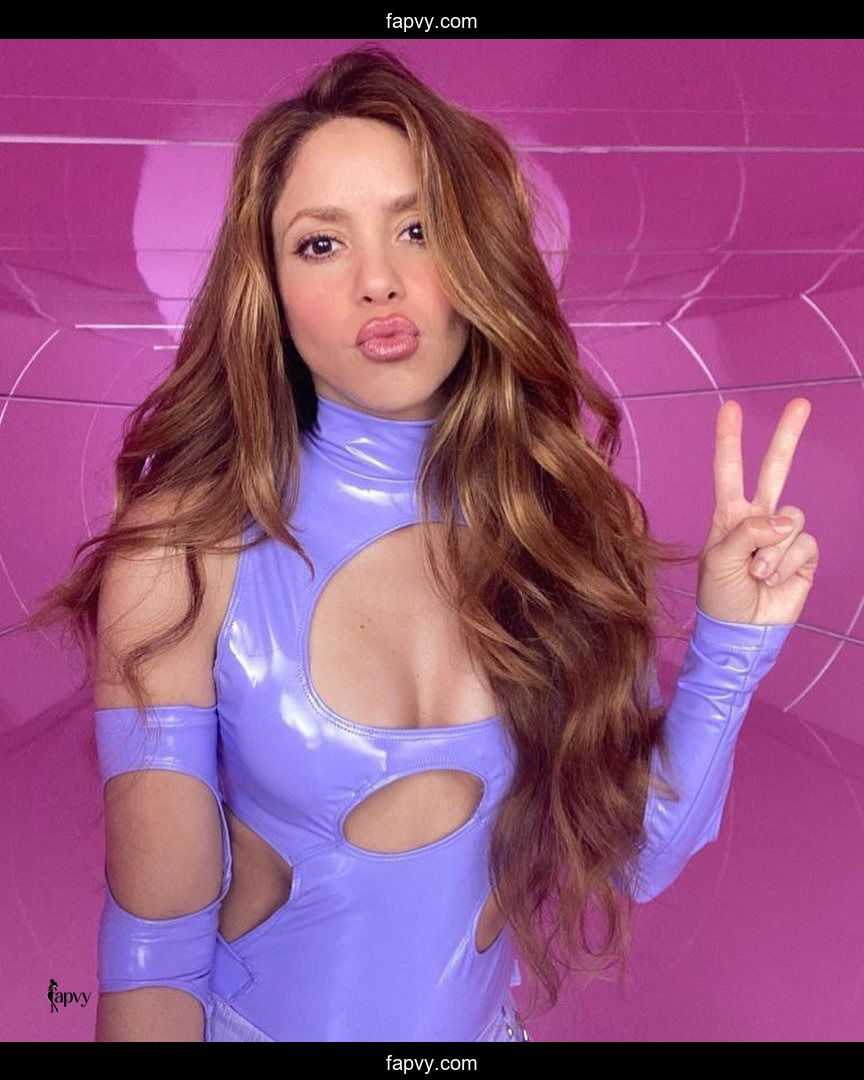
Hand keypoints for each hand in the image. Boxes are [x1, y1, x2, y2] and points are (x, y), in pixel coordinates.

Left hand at [695, 398, 818, 625]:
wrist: (742, 632)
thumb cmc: (720, 597)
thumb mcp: (719, 560)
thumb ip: (747, 532)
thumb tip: (783, 519)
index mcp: (730, 516)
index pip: (729, 471)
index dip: (729, 440)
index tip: (730, 408)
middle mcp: (758, 519)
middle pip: (776, 470)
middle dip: (788, 437)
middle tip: (801, 403)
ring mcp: (782, 536)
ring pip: (791, 519)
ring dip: (772, 550)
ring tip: (755, 574)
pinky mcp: (803, 555)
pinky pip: (804, 543)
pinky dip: (787, 562)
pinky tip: (773, 579)